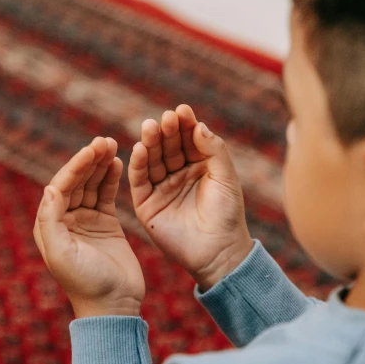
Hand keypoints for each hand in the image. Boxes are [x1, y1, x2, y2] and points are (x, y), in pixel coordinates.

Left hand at [34, 137, 144, 317]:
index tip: (91, 150)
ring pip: (91, 184)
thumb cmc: (86, 283)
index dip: (75, 166)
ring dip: (100, 164)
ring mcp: (85, 220)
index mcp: (50, 225)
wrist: (113, 306)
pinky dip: (111, 177)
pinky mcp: (105, 223)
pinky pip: (106, 194)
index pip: (60, 186)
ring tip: (111, 144)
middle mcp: (64, 219)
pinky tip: (118, 161)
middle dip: (89, 160)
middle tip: (104, 140)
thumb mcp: (63, 254)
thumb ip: (51, 221)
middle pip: (76, 181)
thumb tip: (50, 188)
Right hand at [128, 105, 253, 291]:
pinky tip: (139, 150)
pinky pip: (140, 181)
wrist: (218, 252)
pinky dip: (137, 165)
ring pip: (152, 160)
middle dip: (166, 132)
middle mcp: (178, 174)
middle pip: (168, 146)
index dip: (184, 125)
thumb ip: (214, 150)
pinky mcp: (147, 204)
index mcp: (199, 165)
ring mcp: (161, 188)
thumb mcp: (226, 178)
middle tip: (164, 119)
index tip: (181, 111)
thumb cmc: (227, 215)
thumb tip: (199, 125)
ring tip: (149, 128)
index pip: (188, 139)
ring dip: (149, 143)